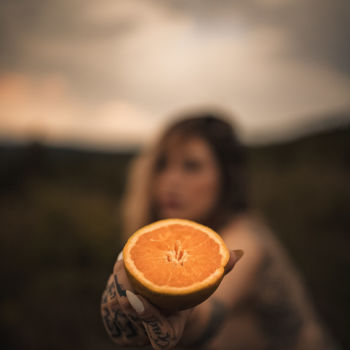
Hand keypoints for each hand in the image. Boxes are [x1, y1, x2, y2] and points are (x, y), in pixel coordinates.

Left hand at [101, 250, 240, 349]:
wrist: (177, 312)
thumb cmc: (192, 296)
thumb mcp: (205, 285)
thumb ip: (219, 271)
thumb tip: (240, 253)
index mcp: (171, 332)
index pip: (158, 333)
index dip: (146, 317)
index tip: (135, 297)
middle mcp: (151, 336)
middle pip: (132, 320)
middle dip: (124, 294)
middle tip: (122, 268)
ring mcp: (135, 332)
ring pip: (118, 314)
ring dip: (116, 289)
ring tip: (121, 264)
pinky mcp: (122, 325)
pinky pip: (112, 311)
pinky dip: (112, 290)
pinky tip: (118, 270)